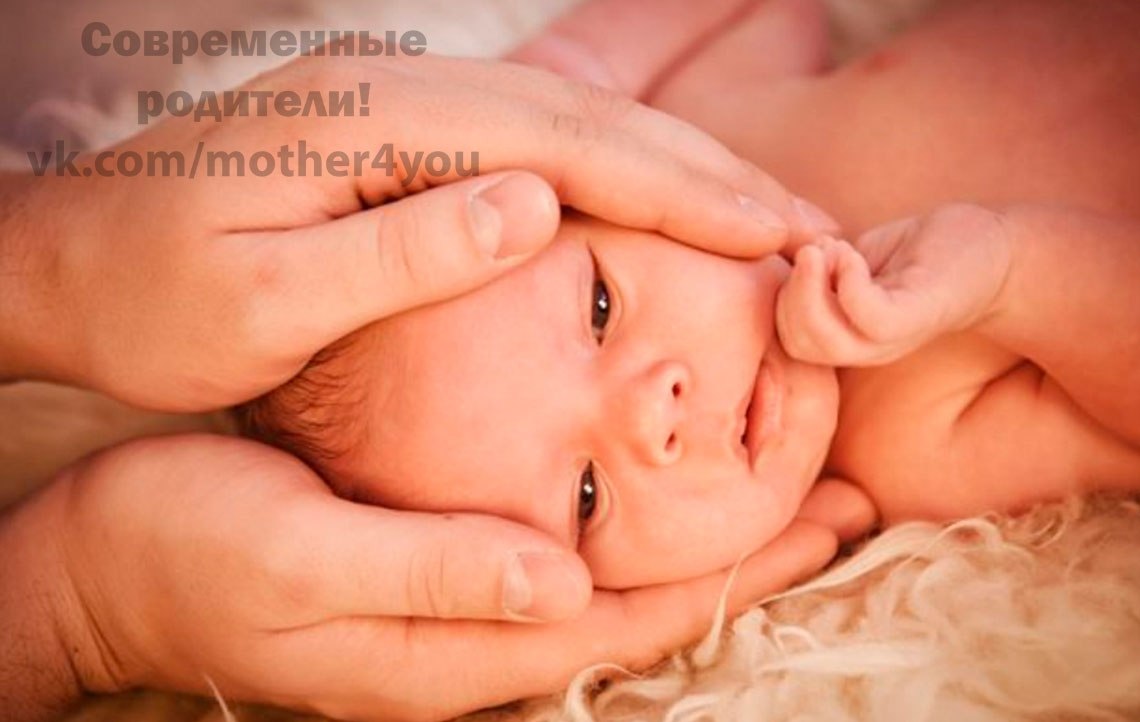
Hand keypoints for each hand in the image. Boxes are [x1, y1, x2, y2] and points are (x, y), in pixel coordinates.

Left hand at [0, 45, 834, 411]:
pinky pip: (530, 146)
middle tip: (809, 227)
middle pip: (585, 120)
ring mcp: (399, 106)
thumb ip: (403, 248)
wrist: (66, 265)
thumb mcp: (266, 299)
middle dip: (706, 175)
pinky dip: (611, 180)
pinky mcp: (397, 138)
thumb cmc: (152, 300)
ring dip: (672, 174)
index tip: (779, 233)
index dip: (683, 191)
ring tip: (761, 221)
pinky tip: (656, 210)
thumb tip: (537, 205)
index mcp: (374, 120)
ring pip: (569, 127)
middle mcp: (398, 91)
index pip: (566, 146)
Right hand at [1, 434, 868, 721]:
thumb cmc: (193, 547)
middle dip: (748, 557)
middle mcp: (468, 640)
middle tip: (845, 498)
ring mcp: (453, 611)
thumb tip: (562, 580)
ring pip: (611, 584)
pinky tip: (653, 491)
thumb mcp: (301, 558)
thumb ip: (431, 572)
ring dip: (701, 541)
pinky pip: (557, 557)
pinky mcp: (432, 572)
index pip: (626, 619)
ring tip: (782, 490)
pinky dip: (628, 529)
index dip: (735, 570)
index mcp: (448, 646)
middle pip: (640, 608)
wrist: (111, 559)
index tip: (830, 517)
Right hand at [776, 204, 1013, 365]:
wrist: (997, 252)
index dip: (779, 298)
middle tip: (812, 251)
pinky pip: (864, 314)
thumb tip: (781, 255)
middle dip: (789, 294)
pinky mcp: (915, 317)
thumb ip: (817, 267)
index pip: (785, 339)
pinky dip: (846, 277)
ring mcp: (890, 338)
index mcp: (847, 336)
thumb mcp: (855, 260)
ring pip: (821, 340)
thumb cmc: (925, 255)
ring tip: (827, 250)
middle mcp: (866, 347)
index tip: (803, 254)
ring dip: (809, 287)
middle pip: (796, 344)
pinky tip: (853, 253)